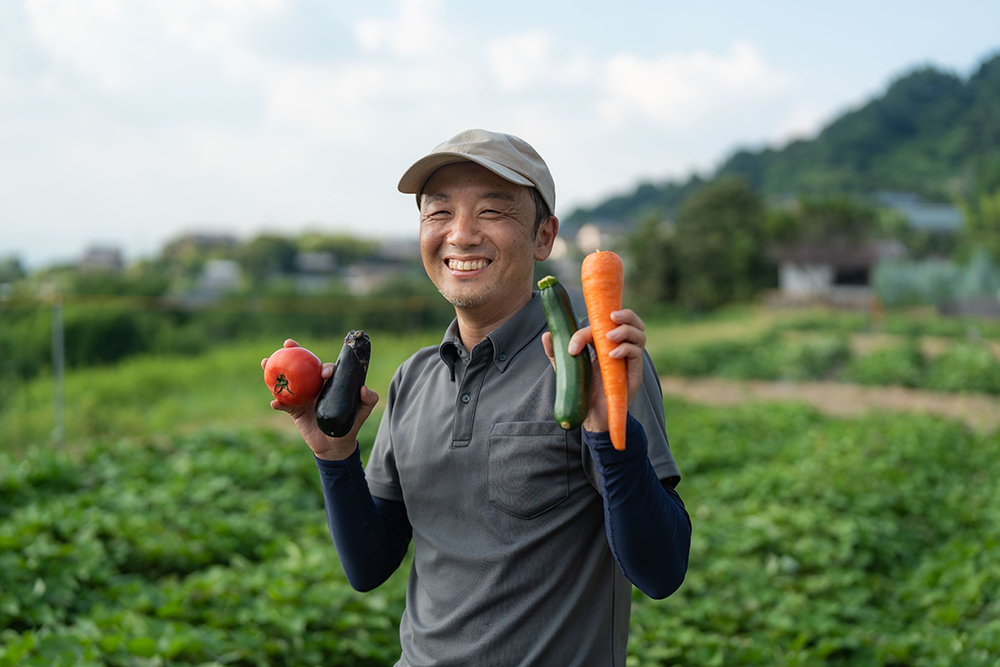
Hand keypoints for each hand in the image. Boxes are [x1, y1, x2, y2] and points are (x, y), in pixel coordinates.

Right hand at [261, 338, 378, 460]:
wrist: (335, 446)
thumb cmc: (349, 425)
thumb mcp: (362, 412)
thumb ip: (368, 400)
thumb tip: (364, 389)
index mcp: (329, 383)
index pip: (324, 369)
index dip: (323, 366)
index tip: (325, 373)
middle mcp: (314, 386)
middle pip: (302, 367)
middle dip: (294, 353)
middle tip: (287, 343)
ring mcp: (302, 397)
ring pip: (287, 381)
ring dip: (275, 371)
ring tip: (265, 362)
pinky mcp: (294, 410)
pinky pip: (283, 404)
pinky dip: (278, 403)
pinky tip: (274, 402)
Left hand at [542, 309, 645, 432]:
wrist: (591, 418)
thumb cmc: (582, 392)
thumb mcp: (567, 369)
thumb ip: (557, 352)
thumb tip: (547, 335)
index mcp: (606, 344)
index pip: (606, 325)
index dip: (590, 328)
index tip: (574, 344)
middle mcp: (621, 349)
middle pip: (633, 322)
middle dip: (625, 314)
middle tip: (610, 316)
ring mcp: (629, 362)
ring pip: (639, 335)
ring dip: (625, 330)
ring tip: (608, 336)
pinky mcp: (634, 375)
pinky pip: (637, 354)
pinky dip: (626, 349)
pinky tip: (612, 354)